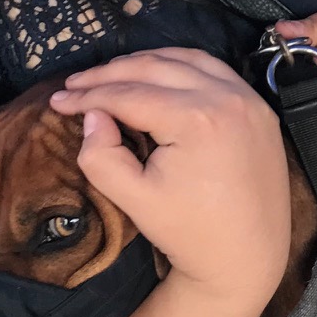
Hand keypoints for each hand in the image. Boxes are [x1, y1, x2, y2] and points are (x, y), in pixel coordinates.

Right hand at [48, 48, 289, 295]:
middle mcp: (227, 98)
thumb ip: (102, 157)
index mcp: (196, 119)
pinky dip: (181, 65)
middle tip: (75, 84)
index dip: (88, 96)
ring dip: (144, 62)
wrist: (247, 256)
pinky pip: (215, 70)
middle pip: (156, 69)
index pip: (129, 95)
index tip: (57, 100)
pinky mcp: (260, 108)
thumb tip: (92, 115)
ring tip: (108, 75)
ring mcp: (249, 100)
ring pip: (187, 60)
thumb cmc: (190, 232)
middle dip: (109, 74)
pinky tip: (156, 73)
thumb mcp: (135, 200)